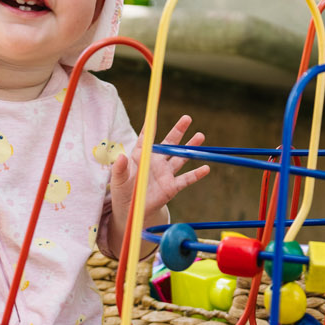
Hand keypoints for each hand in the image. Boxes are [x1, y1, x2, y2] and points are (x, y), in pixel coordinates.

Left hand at [108, 115, 209, 235]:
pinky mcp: (172, 187)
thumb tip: (121, 157)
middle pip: (169, 143)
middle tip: (187, 118)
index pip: (146, 137)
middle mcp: (156, 161)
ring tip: (200, 136)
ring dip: (190, 148)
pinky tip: (206, 168)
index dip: (150, 126)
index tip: (153, 114)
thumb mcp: (118, 180)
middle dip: (178, 131)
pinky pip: (186, 179)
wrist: (132, 210)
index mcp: (141, 155)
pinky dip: (196, 174)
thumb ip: (120, 168)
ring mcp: (165, 173)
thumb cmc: (123, 190)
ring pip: (180, 157)